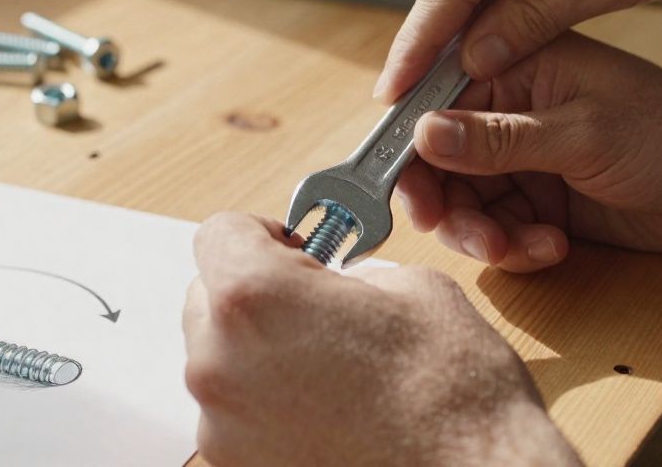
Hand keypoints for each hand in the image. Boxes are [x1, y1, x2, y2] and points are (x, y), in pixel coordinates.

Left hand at [182, 212, 579, 466]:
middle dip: (256, 294)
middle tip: (317, 307)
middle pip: (208, 299)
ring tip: (330, 366)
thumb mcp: (411, 288)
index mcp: (256, 297)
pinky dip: (269, 405)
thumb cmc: (453, 396)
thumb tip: (330, 288)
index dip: (260, 234)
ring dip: (260, 351)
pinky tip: (328, 410)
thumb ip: (345, 274)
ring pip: (219, 360)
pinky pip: (237, 415)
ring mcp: (224, 427)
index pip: (219, 234)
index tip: (291, 248)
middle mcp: (220, 363)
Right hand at [397, 32, 661, 271]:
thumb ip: (500, 138)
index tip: (402, 191)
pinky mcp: (543, 194)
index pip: (435, 99)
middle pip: (439, 158)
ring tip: (516, 247)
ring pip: (465, 200)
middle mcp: (513, 105)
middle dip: (445, 202)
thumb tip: (426, 132)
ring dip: (481, 232)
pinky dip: (513, 245)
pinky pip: (499, 226)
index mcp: (519, 62)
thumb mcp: (583, 134)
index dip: (410, 148)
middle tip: (462, 233)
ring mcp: (526, 153)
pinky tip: (551, 245)